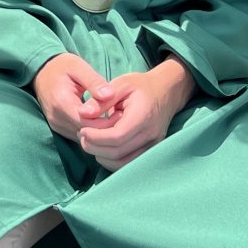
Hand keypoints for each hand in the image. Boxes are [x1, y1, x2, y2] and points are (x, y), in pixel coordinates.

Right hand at [32, 52, 113, 143]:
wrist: (41, 71)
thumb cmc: (62, 66)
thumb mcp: (79, 67)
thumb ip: (94, 81)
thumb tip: (110, 95)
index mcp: (62, 102)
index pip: (89, 123)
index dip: (107, 122)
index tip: (121, 112)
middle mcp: (56, 117)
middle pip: (87, 132)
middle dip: (105, 128)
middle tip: (121, 116)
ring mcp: (55, 124)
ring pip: (83, 136)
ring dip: (98, 131)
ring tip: (112, 118)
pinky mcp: (57, 127)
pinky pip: (77, 134)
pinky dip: (90, 130)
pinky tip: (99, 120)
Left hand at [77, 60, 196, 170]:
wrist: (166, 92)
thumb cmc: (141, 86)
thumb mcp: (120, 84)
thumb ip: (101, 99)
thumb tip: (82, 113)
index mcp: (143, 117)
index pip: (117, 137)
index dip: (96, 137)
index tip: (82, 130)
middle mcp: (151, 135)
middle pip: (118, 153)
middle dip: (95, 148)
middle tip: (81, 136)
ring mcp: (153, 145)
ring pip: (123, 163)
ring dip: (102, 156)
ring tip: (89, 142)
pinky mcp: (151, 150)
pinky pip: (129, 163)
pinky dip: (112, 161)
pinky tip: (101, 148)